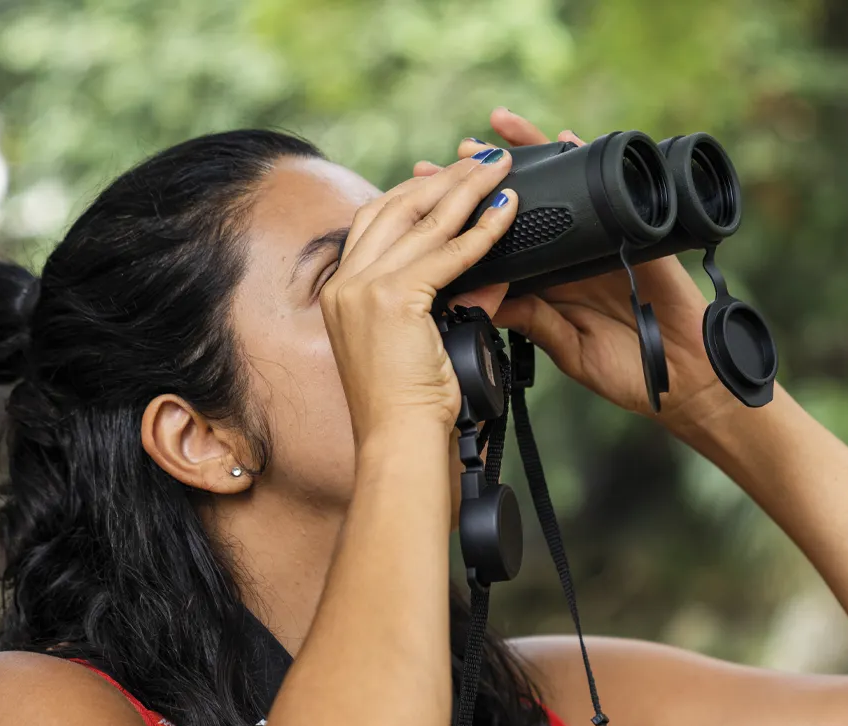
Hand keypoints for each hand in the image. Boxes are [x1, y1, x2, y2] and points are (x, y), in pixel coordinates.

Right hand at [320, 149, 518, 440]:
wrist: (398, 441)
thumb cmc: (409, 408)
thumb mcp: (425, 343)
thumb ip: (451, 304)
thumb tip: (493, 278)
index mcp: (341, 292)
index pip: (377, 220)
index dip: (417, 192)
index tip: (452, 178)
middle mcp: (345, 283)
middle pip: (397, 207)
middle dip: (445, 179)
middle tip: (486, 161)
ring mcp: (363, 288)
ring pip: (424, 222)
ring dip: (467, 191)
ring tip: (500, 170)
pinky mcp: (393, 299)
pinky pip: (447, 254)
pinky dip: (482, 231)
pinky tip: (506, 212)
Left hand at [413, 108, 733, 431]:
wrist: (684, 383)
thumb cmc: (628, 371)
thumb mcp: (566, 345)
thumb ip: (531, 319)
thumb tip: (477, 296)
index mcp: (548, 283)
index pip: (497, 243)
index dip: (462, 220)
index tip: (421, 199)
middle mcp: (570, 256)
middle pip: (521, 207)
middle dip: (484, 179)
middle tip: (448, 154)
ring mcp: (602, 242)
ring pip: (562, 187)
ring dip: (529, 155)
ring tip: (495, 128)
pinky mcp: (634, 237)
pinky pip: (610, 191)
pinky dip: (588, 164)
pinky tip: (564, 138)